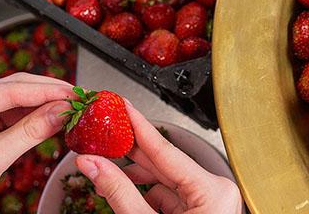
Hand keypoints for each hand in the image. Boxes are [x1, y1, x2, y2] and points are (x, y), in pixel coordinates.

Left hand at [0, 73, 73, 213]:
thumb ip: (29, 133)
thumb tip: (62, 112)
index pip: (9, 90)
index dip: (46, 91)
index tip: (73, 94)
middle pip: (15, 89)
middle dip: (49, 94)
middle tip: (79, 99)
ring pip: (19, 102)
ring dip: (46, 106)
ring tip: (72, 109)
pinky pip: (16, 118)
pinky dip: (37, 119)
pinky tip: (55, 119)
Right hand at [76, 103, 242, 213]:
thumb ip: (119, 192)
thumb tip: (93, 163)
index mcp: (213, 192)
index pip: (166, 151)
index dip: (139, 126)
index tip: (122, 105)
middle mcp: (215, 194)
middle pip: (164, 165)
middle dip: (130, 150)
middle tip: (104, 132)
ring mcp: (208, 206)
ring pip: (164, 181)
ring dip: (133, 173)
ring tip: (104, 157)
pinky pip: (167, 198)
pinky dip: (143, 193)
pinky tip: (121, 184)